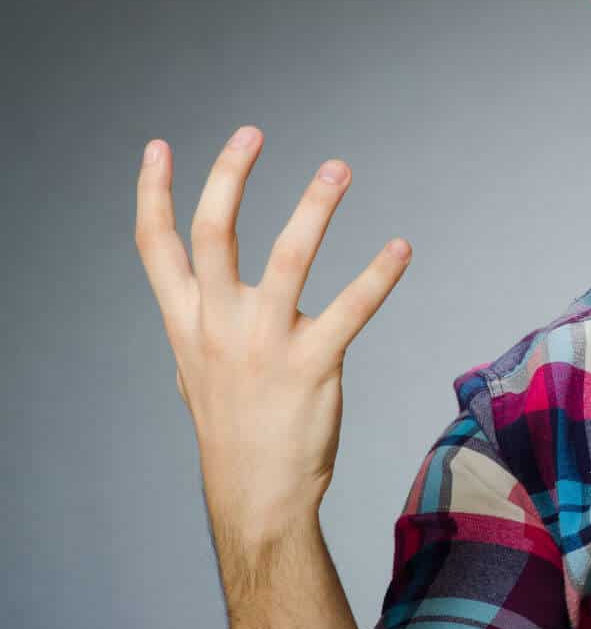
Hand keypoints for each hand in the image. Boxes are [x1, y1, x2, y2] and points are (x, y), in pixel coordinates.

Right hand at [133, 125, 411, 543]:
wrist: (256, 496)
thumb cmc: (234, 426)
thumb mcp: (198, 367)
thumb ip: (201, 320)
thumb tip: (206, 286)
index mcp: (186, 324)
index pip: (155, 248)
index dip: (152, 194)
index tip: (157, 146)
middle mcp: (218, 327)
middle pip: (213, 235)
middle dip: (228, 178)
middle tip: (252, 132)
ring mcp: (264, 345)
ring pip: (287, 258)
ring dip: (314, 207)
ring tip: (337, 167)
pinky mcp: (312, 366)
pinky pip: (351, 309)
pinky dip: (378, 275)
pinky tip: (400, 248)